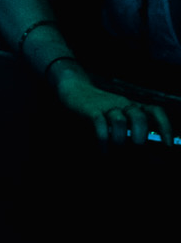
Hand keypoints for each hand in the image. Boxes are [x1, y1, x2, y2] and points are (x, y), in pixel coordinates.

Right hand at [53, 67, 171, 145]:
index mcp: (133, 106)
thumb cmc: (101, 108)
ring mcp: (106, 106)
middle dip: (140, 135)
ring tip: (116, 148)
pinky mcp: (91, 109)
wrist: (74, 88)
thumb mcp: (119, 115)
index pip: (155, 111)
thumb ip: (131, 130)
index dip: (165, 127)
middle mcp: (123, 104)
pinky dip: (103, 139)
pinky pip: (99, 123)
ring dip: (120, 139)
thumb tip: (144, 154)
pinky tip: (103, 149)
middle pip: (139, 116)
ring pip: (120, 120)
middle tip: (136, 147)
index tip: (168, 145)